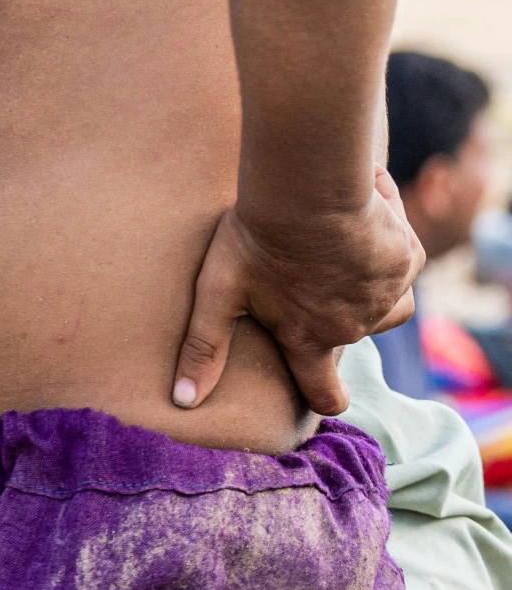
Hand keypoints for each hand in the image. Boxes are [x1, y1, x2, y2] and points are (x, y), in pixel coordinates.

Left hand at [173, 167, 423, 416]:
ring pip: (386, 304)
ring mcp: (385, 294)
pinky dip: (390, 243)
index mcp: (310, 339)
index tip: (330, 396)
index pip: (324, 392)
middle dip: (336, 310)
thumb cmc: (258, 237)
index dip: (327, 398)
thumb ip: (204, 347)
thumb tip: (183, 402)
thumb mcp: (219, 290)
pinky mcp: (406, 260)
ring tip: (343, 254)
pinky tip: (368, 214)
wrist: (308, 188)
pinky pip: (403, 261)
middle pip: (352, 332)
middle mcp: (355, 326)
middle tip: (313, 275)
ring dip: (369, 287)